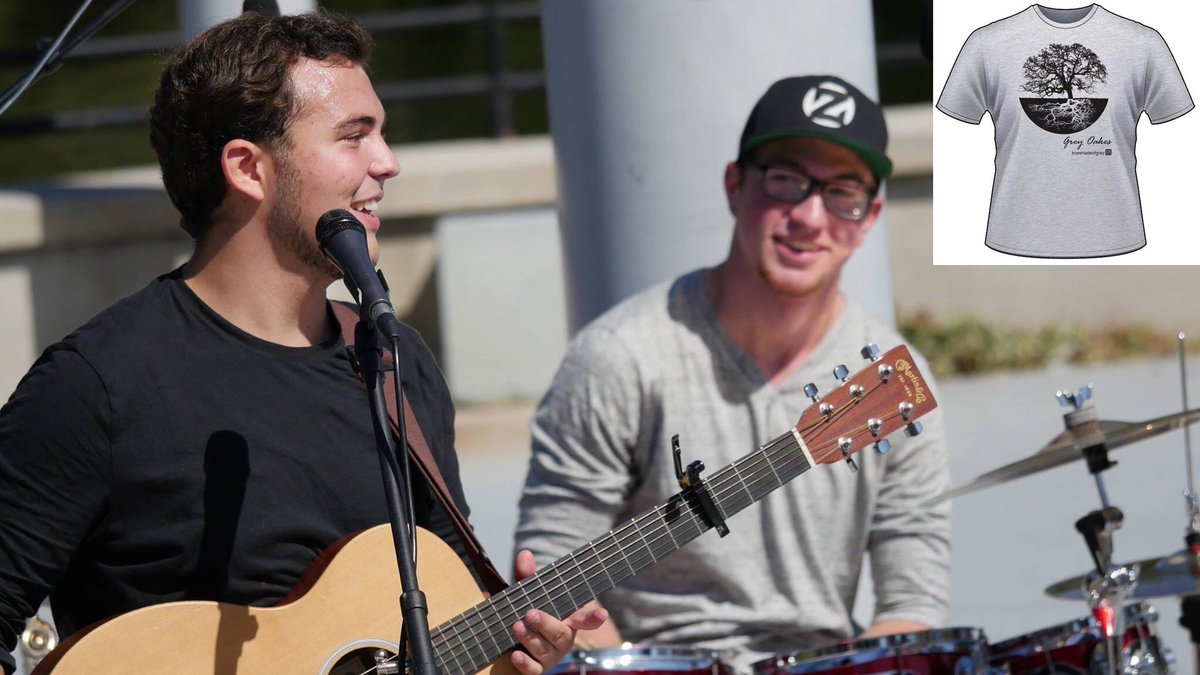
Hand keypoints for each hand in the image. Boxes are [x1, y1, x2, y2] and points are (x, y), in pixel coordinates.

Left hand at [509, 549, 608, 674]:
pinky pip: (533, 670)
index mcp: (568, 621)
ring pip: (545, 650)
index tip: (603, 614)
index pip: (585, 620)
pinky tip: (516, 655)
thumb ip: (528, 577)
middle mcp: (562, 640)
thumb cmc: (531, 615)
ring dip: (530, 639)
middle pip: (560, 634)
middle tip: (530, 613)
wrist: (515, 643)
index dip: (594, 618)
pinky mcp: (536, 669)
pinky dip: (525, 663)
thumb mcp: (530, 595)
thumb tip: (524, 554)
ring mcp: (550, 657)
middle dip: (546, 623)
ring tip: (517, 626)